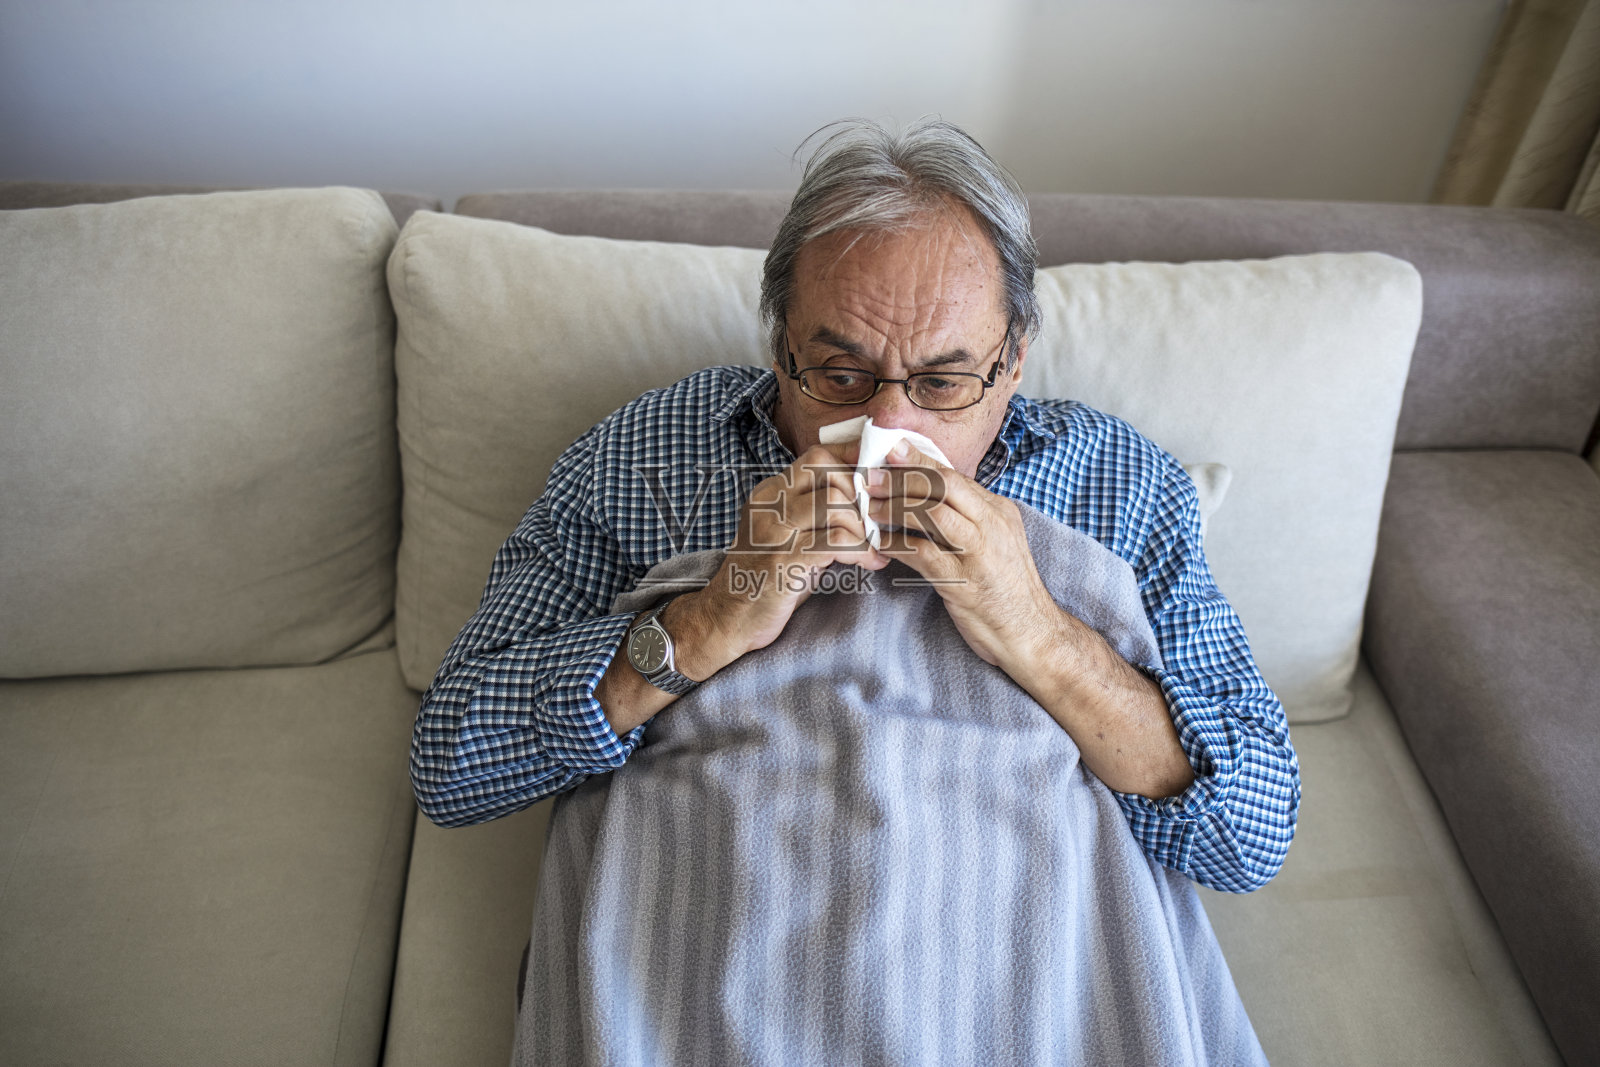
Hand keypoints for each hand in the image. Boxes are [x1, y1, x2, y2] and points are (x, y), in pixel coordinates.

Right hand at [682, 441, 890, 670]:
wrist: (728, 618)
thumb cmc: (767, 579)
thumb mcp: (788, 535)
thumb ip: (815, 513)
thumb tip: (864, 497)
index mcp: (770, 493)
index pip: (817, 456)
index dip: (853, 464)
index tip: (877, 483)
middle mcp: (769, 505)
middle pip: (830, 474)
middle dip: (864, 498)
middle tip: (878, 523)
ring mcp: (775, 532)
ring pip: (835, 504)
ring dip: (865, 527)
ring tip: (875, 547)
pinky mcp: (785, 561)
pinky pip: (836, 542)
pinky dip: (862, 551)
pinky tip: (870, 563)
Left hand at [864, 439, 1059, 673]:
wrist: (1033, 634)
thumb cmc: (1008, 590)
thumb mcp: (998, 542)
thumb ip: (970, 518)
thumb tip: (931, 498)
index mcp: (999, 511)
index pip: (954, 475)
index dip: (919, 460)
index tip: (891, 449)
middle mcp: (991, 525)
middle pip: (943, 485)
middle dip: (903, 476)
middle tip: (871, 476)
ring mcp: (979, 553)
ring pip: (932, 513)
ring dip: (895, 507)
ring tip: (870, 508)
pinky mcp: (964, 583)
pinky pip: (923, 554)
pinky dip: (897, 545)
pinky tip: (879, 544)